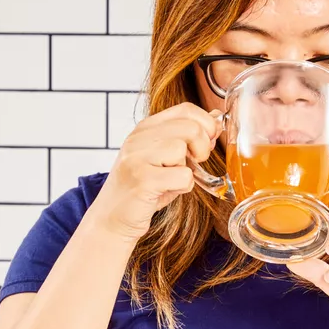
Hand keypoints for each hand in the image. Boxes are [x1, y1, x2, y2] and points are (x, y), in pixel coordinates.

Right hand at [88, 104, 219, 240]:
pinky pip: (183, 176)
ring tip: (170, 180)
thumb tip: (216, 120)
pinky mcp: (142, 180)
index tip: (205, 145)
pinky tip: (167, 191)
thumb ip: (188, 138)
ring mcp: (137, 157)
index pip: (186, 109)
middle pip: (191, 127)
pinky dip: (183, 187)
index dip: (206, 126)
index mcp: (146, 128)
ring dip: (187, 170)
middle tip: (193, 164)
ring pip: (183, 150)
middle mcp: (139, 138)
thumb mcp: (165, 157)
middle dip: (202, 148)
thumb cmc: (143, 189)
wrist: (112, 218)